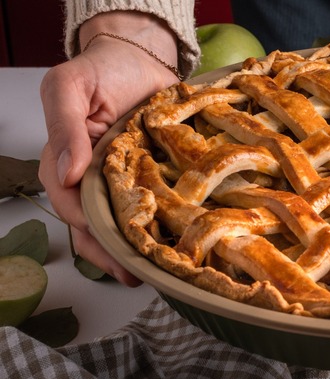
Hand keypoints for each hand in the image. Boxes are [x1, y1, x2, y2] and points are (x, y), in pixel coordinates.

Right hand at [38, 11, 179, 285]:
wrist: (142, 57)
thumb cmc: (102, 69)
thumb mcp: (69, 87)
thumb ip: (64, 127)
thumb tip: (66, 174)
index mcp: (65, 160)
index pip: (68, 203)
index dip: (85, 225)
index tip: (109, 242)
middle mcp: (90, 177)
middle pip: (93, 225)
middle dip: (110, 253)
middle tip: (133, 275)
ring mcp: (120, 180)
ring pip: (120, 223)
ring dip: (132, 250)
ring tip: (153, 273)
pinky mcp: (148, 178)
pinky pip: (149, 207)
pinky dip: (156, 228)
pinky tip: (170, 245)